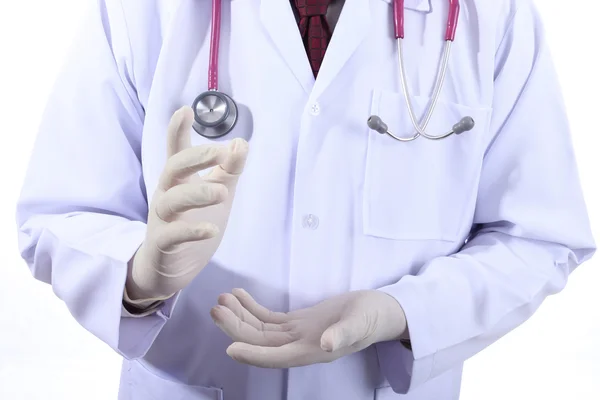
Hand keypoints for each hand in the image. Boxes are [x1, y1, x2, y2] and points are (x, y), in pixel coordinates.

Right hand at [126, 106, 248, 299]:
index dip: (177, 130)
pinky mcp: (162, 245)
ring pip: (172, 200)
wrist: (169, 269)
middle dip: (196, 157)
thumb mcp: (217, 194)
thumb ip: (228, 171)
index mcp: (179, 181)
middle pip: (173, 168)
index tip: (185, 109)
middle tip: (223, 154)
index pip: (177, 151)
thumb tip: (241, 143)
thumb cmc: (192, 224)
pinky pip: (172, 235)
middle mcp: (167, 195)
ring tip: (222, 193)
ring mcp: (162, 220)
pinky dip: (192, 230)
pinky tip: (211, 228)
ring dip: (198, 193)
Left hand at [210, 289, 406, 367]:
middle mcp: (300, 346)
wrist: (381, 311)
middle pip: (261, 341)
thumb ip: (344, 333)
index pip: (277, 357)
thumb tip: (326, 345)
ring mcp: (297, 334)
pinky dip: (252, 308)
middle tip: (217, 308)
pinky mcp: (298, 322)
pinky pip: (269, 318)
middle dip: (237, 327)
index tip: (229, 348)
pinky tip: (239, 295)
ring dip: (240, 315)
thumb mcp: (361, 323)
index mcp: (313, 351)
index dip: (253, 355)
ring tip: (223, 298)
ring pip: (261, 330)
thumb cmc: (373, 317)